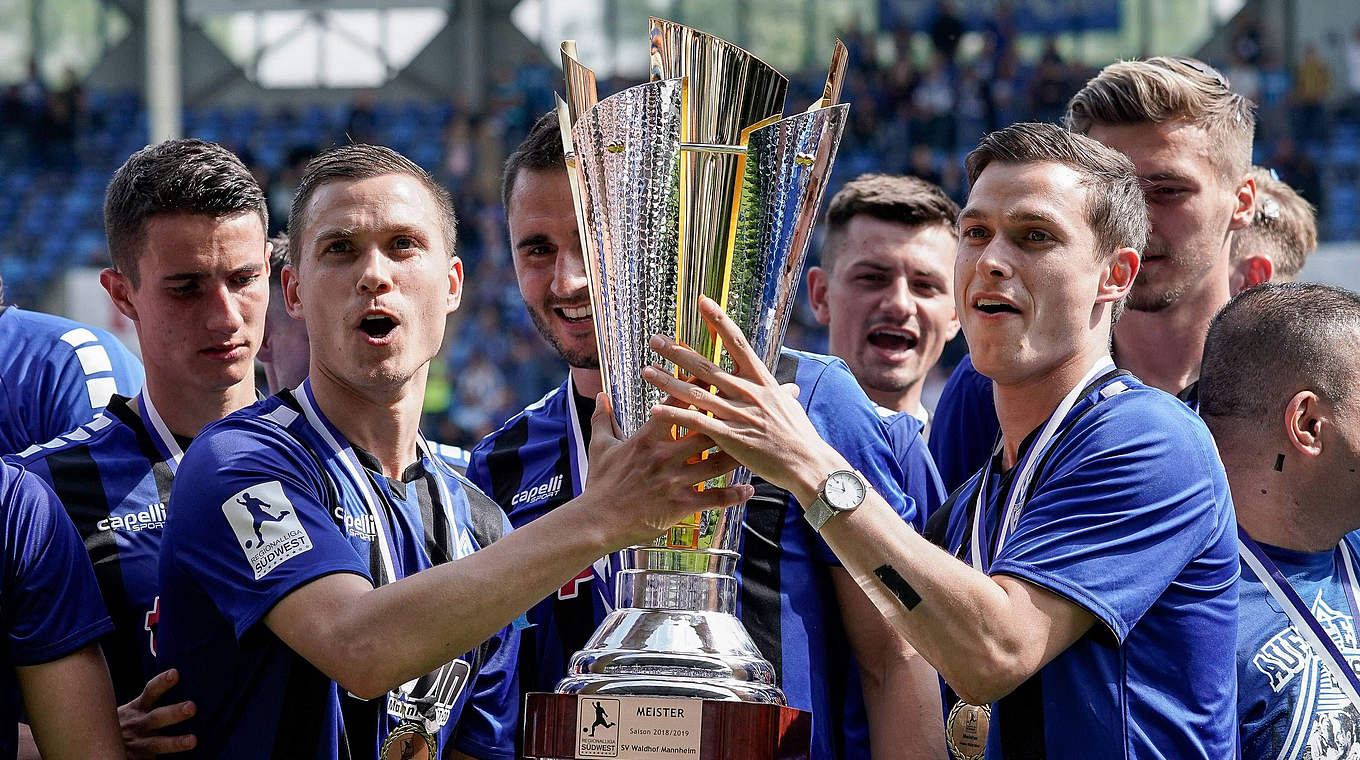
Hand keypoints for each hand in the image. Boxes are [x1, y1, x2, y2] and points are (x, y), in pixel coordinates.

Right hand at [118, 669, 196, 756]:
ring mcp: (139, 742)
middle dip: (174, 712)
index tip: (175, 673)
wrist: (100, 742)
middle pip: (157, 716)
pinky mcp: (136, 757)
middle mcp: (139, 724)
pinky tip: (185, 749)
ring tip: (193, 741)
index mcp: (138, 707)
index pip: (151, 692)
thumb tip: (178, 677)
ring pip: (157, 743)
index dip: (162, 682)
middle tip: (192, 707)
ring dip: (175, 742)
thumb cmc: (123, 722)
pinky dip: (159, 758)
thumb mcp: (132, 707)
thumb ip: (150, 697)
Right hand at [582, 391, 752, 548]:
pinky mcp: (680, 505)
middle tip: (752, 407)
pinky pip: (712, 499)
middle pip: (706, 431)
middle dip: (730, 418)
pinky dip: (733, 495)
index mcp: (647, 437)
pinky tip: (749, 490)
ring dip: (739, 455)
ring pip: (715, 464)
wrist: (597, 521)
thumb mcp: (599, 446)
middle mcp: (665, 456)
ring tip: (759, 447)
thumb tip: (600, 395)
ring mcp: (674, 481)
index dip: (697, 388)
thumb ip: (603, 418)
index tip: (717, 375)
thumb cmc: (599, 483)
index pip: (676, 405)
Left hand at [642, 296, 841, 498]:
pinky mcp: (730, 437)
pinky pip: (695, 422)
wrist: (807, 463)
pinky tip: (654, 409)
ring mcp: (738, 414)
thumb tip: (789, 388)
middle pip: (706, 366)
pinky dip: (674, 415)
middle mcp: (748, 392)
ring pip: (695, 393)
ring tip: (646, 371)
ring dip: (667, 381)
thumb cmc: (798, 436)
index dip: (719, 320)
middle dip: (677, 352)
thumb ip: (781, 395)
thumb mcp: (789, 407)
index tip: (702, 301)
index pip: (737, 342)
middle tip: (655, 340)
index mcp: (762, 380)